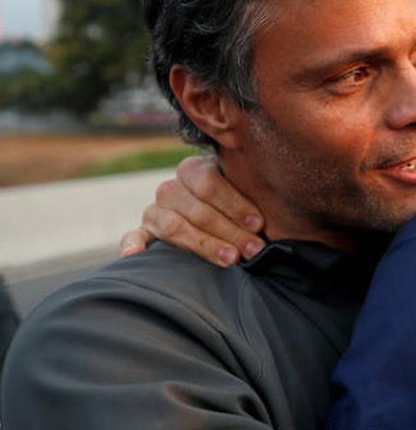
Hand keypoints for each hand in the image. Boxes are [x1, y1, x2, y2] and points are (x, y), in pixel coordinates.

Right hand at [118, 155, 264, 266]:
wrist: (216, 212)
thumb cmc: (239, 205)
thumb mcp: (245, 191)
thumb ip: (252, 194)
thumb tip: (269, 215)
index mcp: (193, 170)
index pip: (209, 183)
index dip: (235, 204)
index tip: (258, 224)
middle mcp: (171, 189)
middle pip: (196, 209)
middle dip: (229, 231)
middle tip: (253, 249)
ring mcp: (155, 211)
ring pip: (173, 225)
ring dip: (204, 244)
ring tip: (230, 259)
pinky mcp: (145, 232)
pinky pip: (133, 236)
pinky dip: (132, 244)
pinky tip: (136, 255)